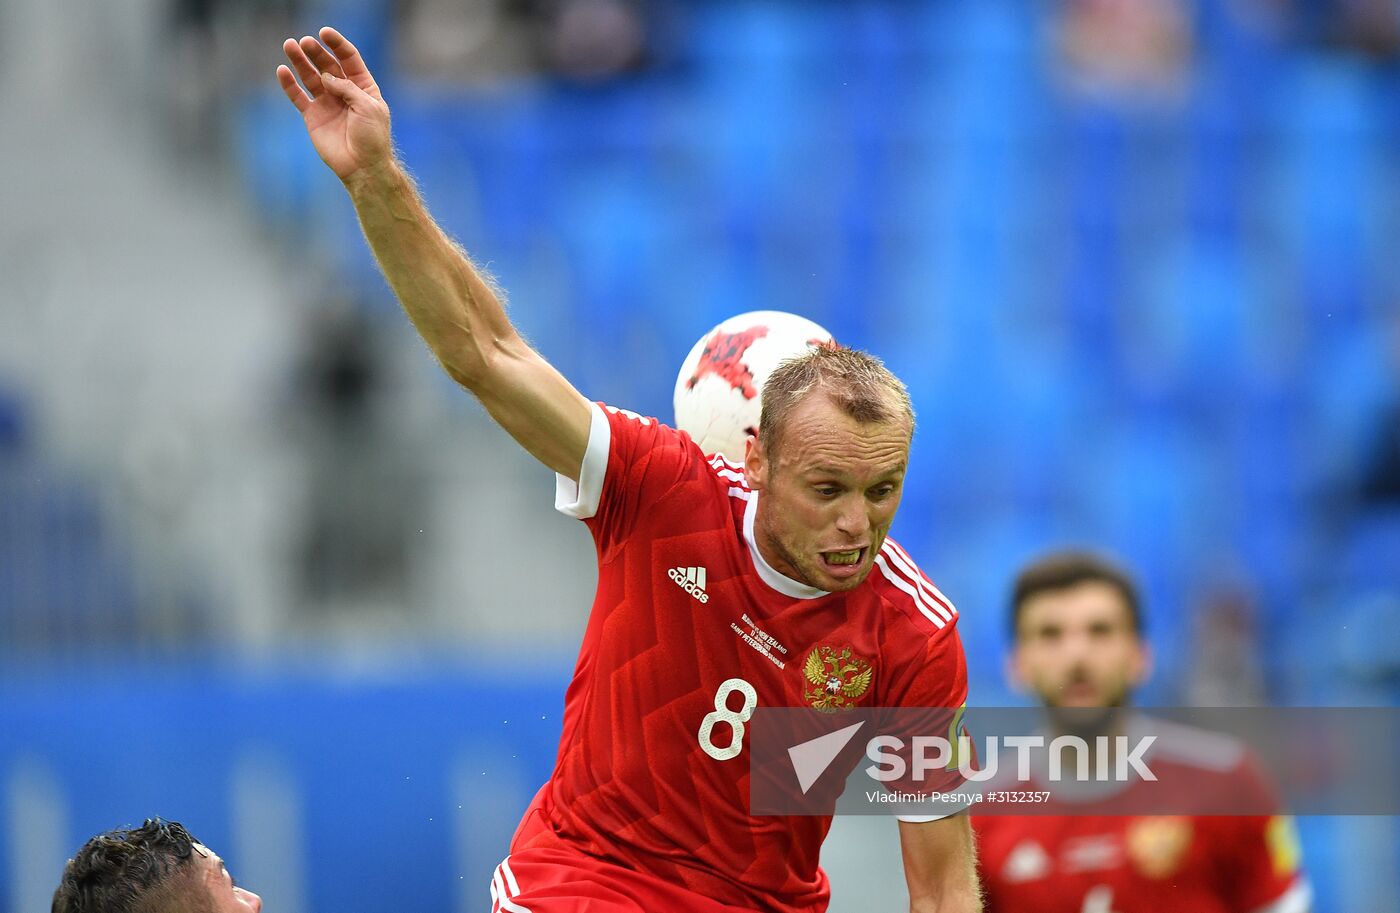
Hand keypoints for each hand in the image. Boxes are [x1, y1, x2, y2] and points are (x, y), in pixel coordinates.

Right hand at [277, 27, 390, 182]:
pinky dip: (289, 84)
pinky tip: (282, 70)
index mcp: (363, 87)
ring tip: (290, 45)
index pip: (349, 59)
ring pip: (311, 77)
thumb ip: (347, 88)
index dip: (338, 45)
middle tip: (305, 42)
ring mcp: (327, 103)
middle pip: (328, 65)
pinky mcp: (313, 117)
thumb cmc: (372, 138)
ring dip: (300, 61)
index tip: (324, 33)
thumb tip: (326, 76)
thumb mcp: (368, 107)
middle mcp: (344, 92)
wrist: (362, 167)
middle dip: (316, 52)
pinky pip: (298, 96)